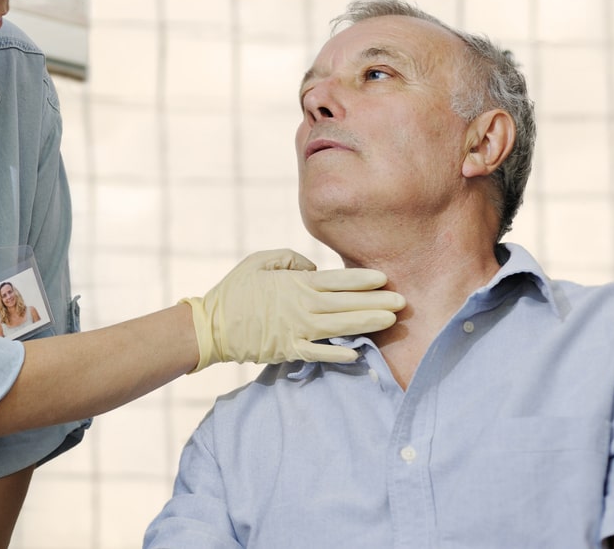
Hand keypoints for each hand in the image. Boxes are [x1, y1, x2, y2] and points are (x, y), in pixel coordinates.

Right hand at [181, 249, 404, 371]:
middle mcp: (300, 307)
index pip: (336, 280)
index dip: (362, 280)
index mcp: (294, 284)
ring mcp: (296, 331)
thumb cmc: (235, 289)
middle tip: (402, 302)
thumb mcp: (259, 260)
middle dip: (376, 302)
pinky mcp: (288, 350)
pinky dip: (337, 353)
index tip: (385, 278)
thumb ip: (289, 259)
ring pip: (339, 327)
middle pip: (345, 304)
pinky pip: (317, 352)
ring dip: (367, 324)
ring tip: (391, 322)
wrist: (211, 326)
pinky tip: (357, 352)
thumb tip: (313, 267)